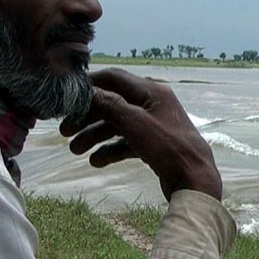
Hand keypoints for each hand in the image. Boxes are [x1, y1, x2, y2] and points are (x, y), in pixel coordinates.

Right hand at [60, 69, 221, 200]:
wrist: (195, 180)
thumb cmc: (168, 147)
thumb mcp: (135, 123)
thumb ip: (109, 104)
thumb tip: (87, 91)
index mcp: (152, 90)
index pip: (114, 79)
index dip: (89, 86)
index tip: (67, 98)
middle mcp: (152, 103)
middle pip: (112, 103)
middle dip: (87, 117)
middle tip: (64, 131)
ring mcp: (154, 124)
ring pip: (117, 125)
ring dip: (95, 136)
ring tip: (75, 151)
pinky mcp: (154, 144)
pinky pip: (126, 142)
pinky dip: (111, 149)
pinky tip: (96, 161)